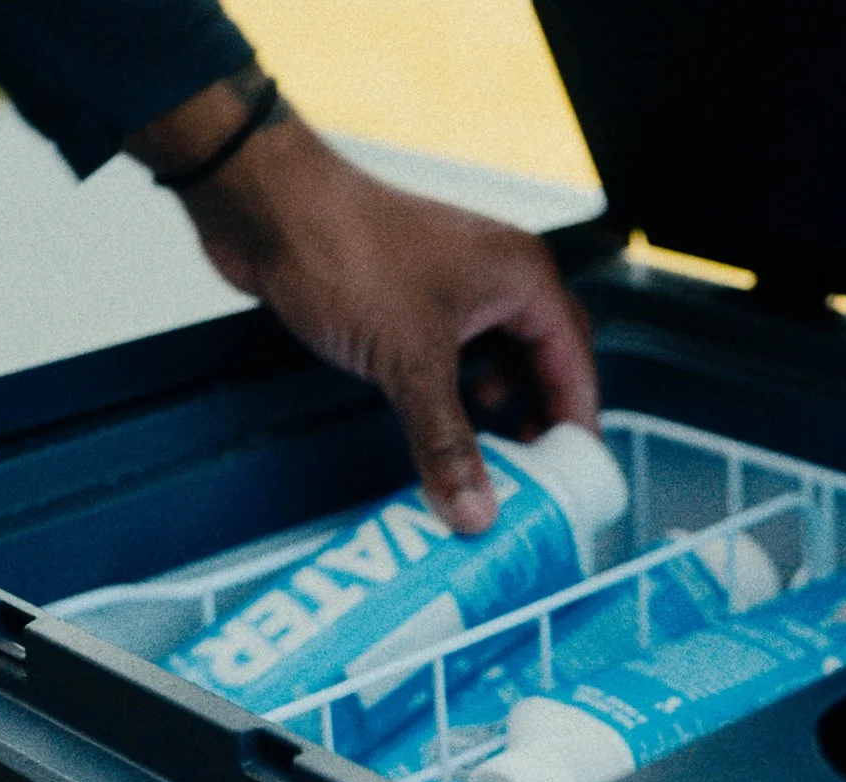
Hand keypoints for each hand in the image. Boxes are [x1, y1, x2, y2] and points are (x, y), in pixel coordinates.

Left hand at [130, 71, 599, 533]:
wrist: (269, 208)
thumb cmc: (348, 252)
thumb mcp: (409, 364)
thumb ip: (446, 442)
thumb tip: (475, 509)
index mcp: (521, 278)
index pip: (575, 361)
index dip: (576, 422)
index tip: (572, 477)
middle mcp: (496, 277)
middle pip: (541, 360)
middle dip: (535, 417)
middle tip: (528, 474)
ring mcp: (453, 284)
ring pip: (494, 356)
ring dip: (491, 406)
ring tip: (480, 452)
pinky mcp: (410, 296)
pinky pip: (450, 353)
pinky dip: (451, 390)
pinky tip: (433, 418)